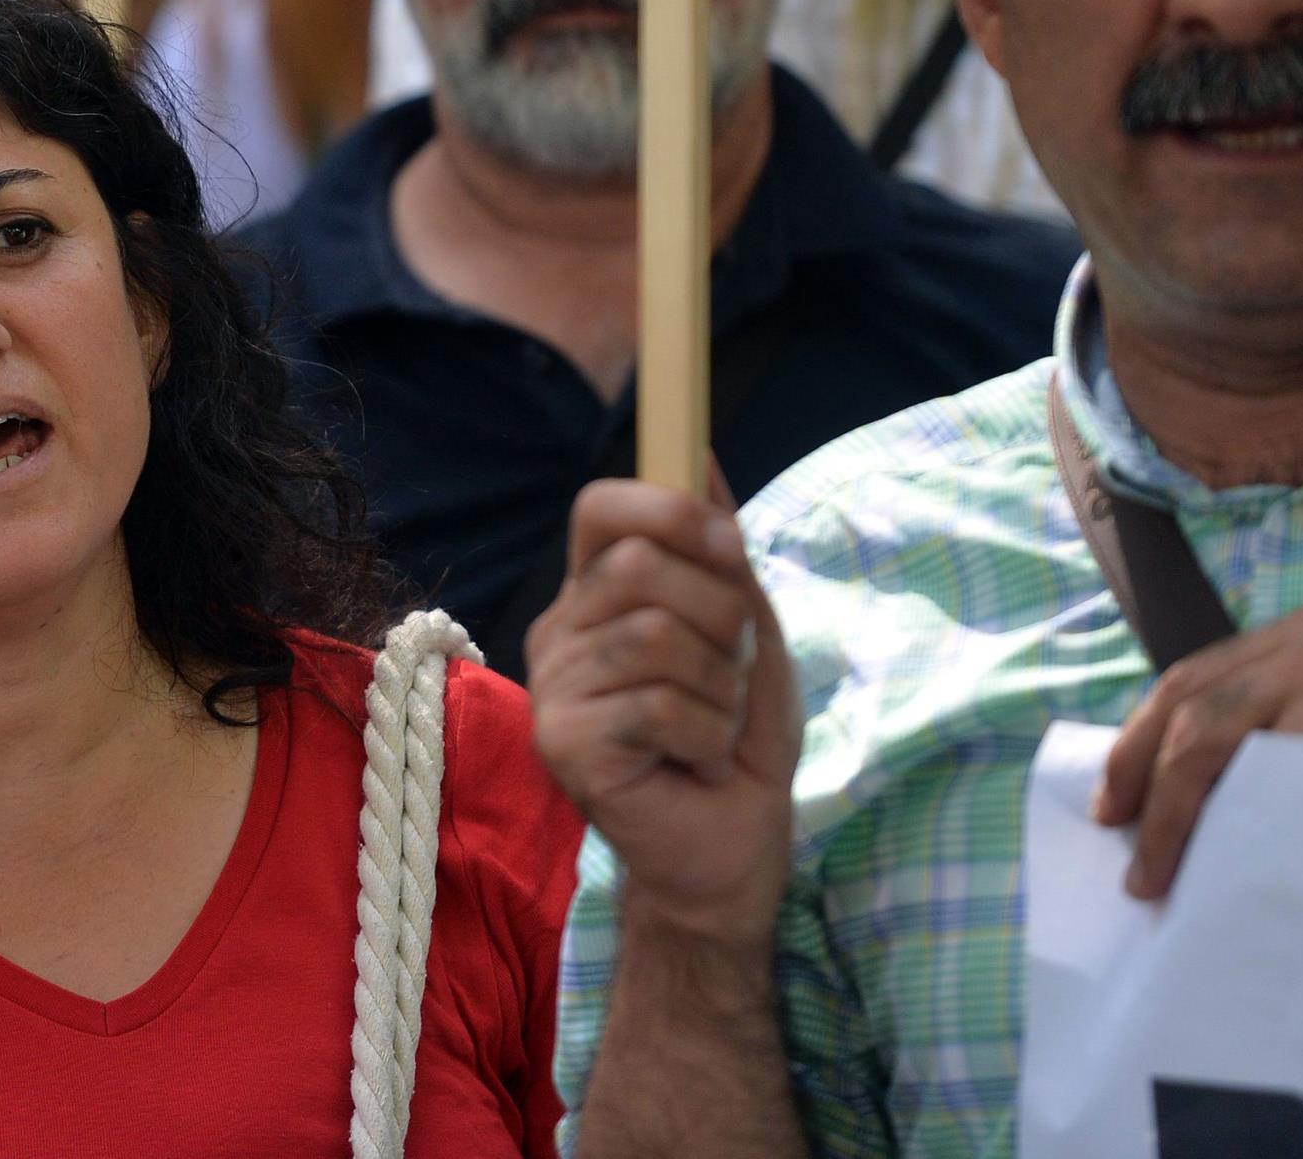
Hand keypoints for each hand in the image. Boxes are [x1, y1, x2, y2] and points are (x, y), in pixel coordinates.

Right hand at [528, 476, 800, 947]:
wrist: (731, 848)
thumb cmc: (736, 737)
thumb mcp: (748, 630)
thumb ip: (721, 553)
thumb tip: (702, 455)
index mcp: (596, 594)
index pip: (602, 507)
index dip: (670, 511)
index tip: (731, 550)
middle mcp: (562, 630)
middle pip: (640, 567)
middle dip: (722, 618)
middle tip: (731, 676)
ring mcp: (554, 688)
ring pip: (656, 637)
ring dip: (721, 686)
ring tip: (716, 724)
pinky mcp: (563, 744)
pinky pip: (657, 704)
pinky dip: (710, 733)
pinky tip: (700, 760)